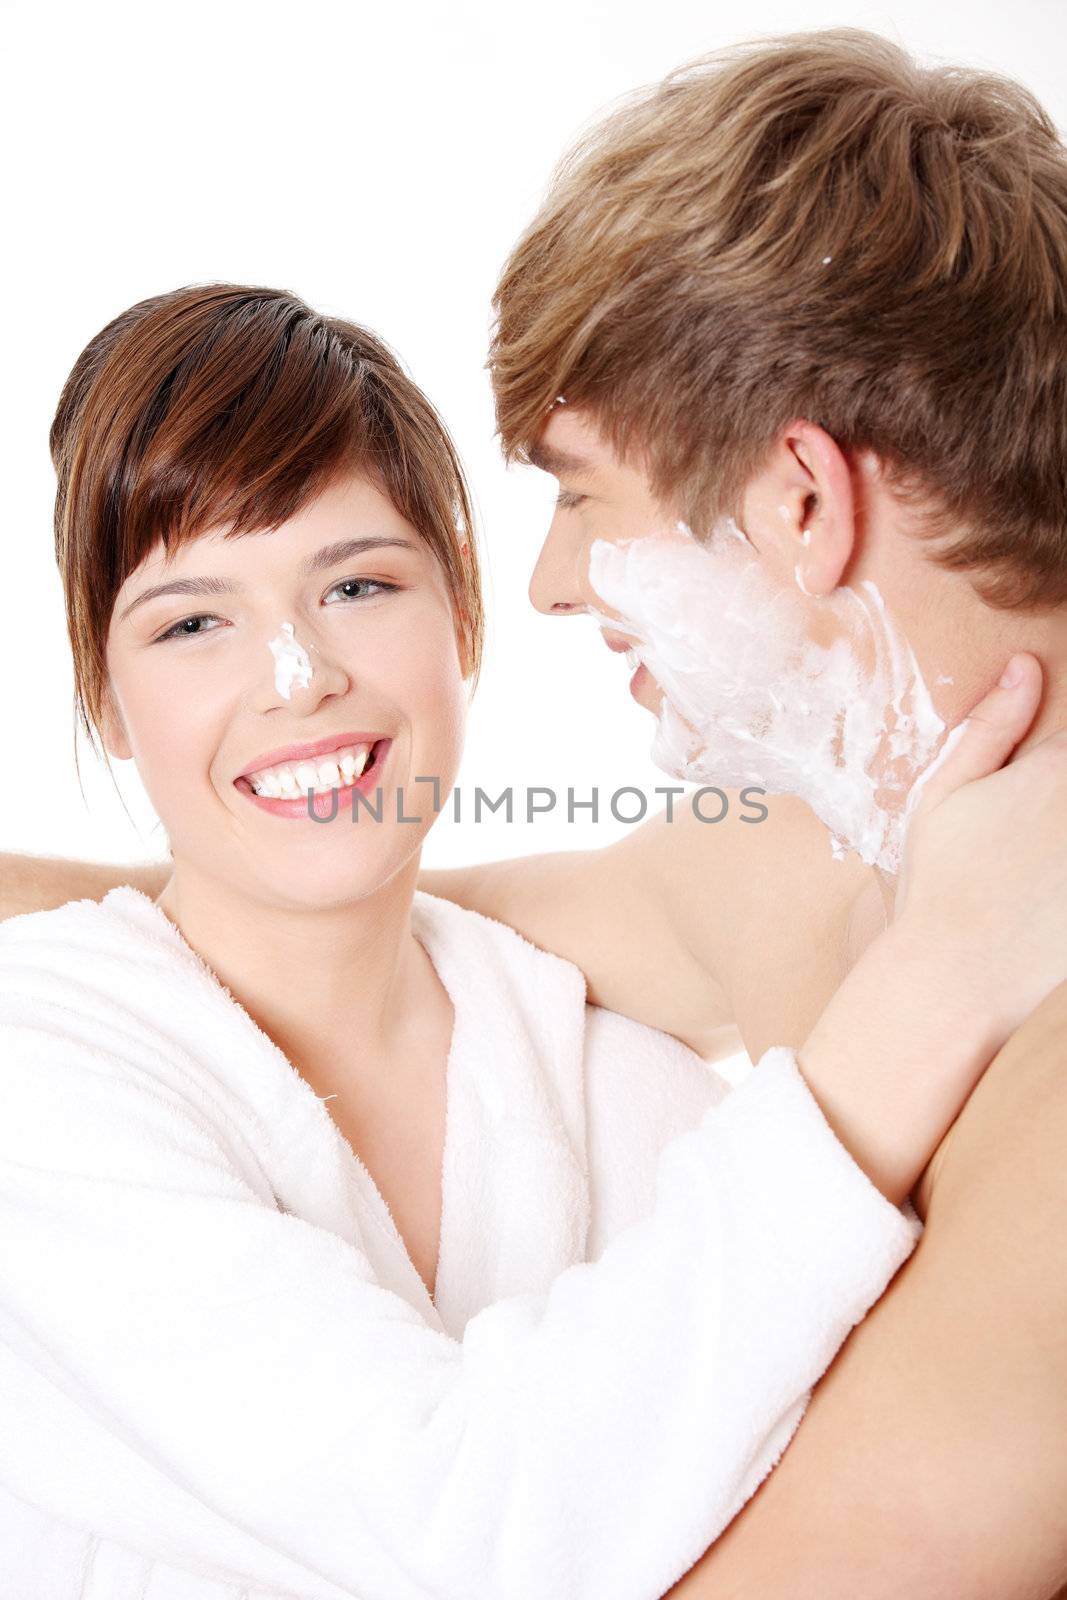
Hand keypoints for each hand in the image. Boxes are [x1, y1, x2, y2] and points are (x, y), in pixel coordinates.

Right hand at [893, 653, 1066, 1056]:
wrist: (958, 976)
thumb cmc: (941, 882)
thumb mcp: (944, 793)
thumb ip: (991, 727)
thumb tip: (1026, 666)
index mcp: (1059, 768)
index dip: (1060, 758)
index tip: (1041, 787)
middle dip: (1059, 802)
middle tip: (1036, 831)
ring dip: (1065, 838)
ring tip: (1041, 858)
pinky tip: (1054, 893)